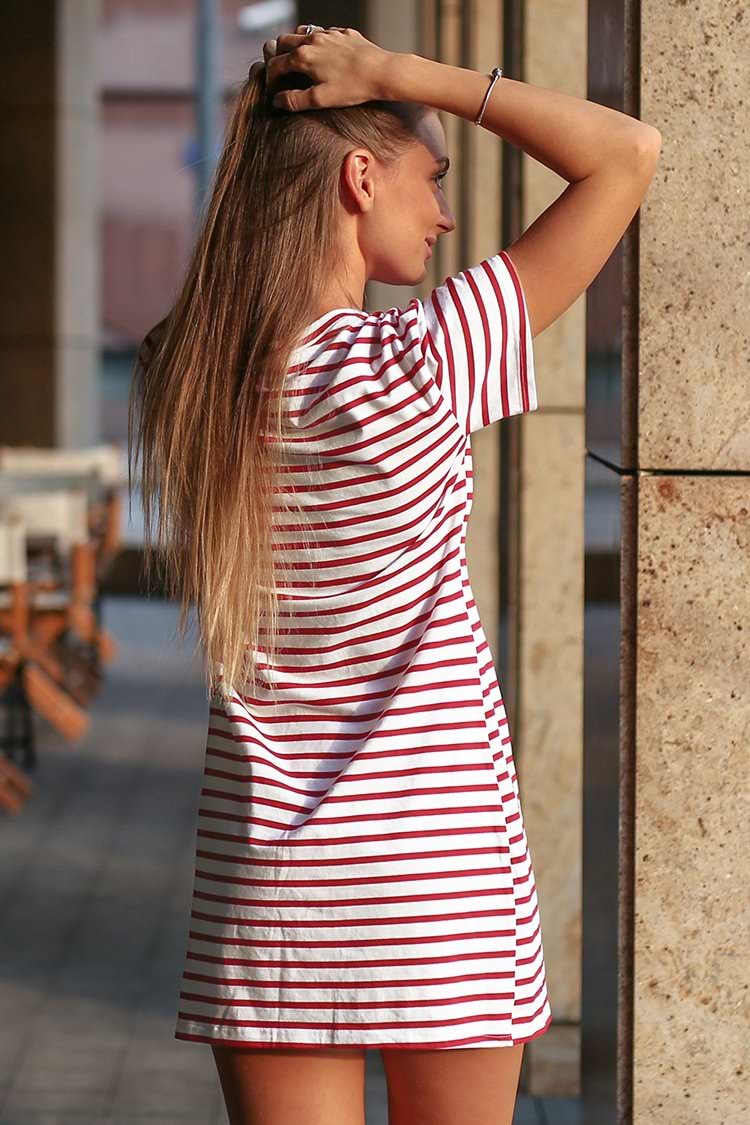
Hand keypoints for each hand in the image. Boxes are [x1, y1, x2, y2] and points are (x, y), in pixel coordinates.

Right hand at [259, 26, 392, 111]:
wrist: (382, 71)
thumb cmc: (353, 87)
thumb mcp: (320, 99)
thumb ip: (295, 100)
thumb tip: (277, 101)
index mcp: (303, 56)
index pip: (276, 64)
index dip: (270, 78)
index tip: (273, 88)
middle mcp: (313, 40)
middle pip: (284, 41)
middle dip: (278, 55)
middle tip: (281, 70)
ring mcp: (329, 34)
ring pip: (303, 31)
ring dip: (296, 44)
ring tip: (300, 60)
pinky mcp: (343, 33)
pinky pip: (324, 32)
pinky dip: (317, 41)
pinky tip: (325, 54)